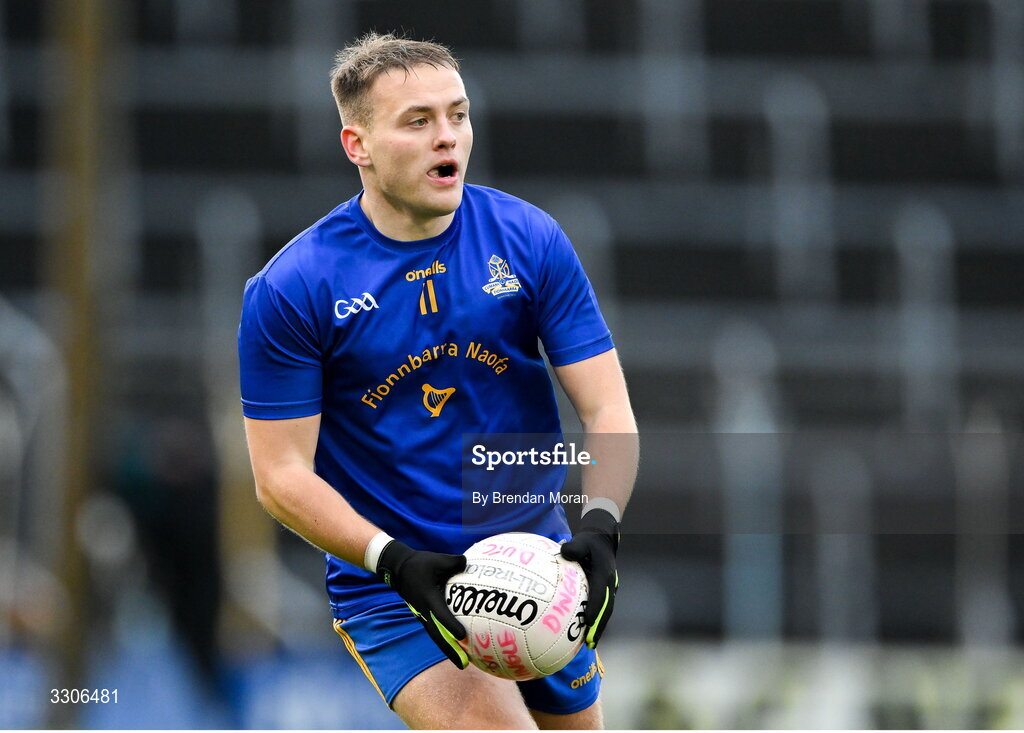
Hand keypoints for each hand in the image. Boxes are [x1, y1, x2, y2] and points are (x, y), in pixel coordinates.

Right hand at [376, 540, 468, 667]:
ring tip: (463, 663)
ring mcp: (423, 615)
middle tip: (464, 664)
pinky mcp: (424, 616)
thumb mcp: (437, 559)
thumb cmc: (419, 564)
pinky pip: (436, 631)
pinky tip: (458, 647)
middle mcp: (425, 611)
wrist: (399, 569)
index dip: (451, 626)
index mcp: (428, 598)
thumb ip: (454, 562)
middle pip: (438, 635)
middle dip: (450, 650)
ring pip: (437, 636)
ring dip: (448, 649)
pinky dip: (446, 640)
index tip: (462, 636)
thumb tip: (469, 564)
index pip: (441, 614)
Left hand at [560, 508, 619, 648]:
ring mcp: (610, 589)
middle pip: (606, 609)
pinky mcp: (606, 592)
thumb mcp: (582, 541)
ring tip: (591, 643)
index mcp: (604, 574)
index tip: (588, 621)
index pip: (600, 594)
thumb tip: (563, 552)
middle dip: (599, 626)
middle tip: (590, 642)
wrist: (603, 540)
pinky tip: (587, 631)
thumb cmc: (590, 542)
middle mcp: (610, 584)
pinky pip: (602, 608)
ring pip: (606, 611)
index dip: (595, 608)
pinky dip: (597, 621)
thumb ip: (574, 547)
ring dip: (599, 627)